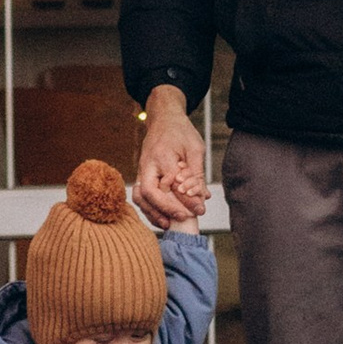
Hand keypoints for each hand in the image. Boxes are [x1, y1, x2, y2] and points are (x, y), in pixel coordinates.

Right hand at [134, 88, 206, 225]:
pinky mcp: (141, 176)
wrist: (164, 119)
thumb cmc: (180, 132)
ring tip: (168, 224)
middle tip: (182, 218)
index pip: (171, 184)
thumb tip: (202, 198)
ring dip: (152, 213)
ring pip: (139, 197)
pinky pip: (140, 196)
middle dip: (164, 209)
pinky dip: (149, 209)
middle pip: (148, 193)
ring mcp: (141, 171)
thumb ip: (197, 174)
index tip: (199, 210)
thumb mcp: (195, 149)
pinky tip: (162, 217)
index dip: (184, 200)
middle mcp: (147, 165)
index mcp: (161, 156)